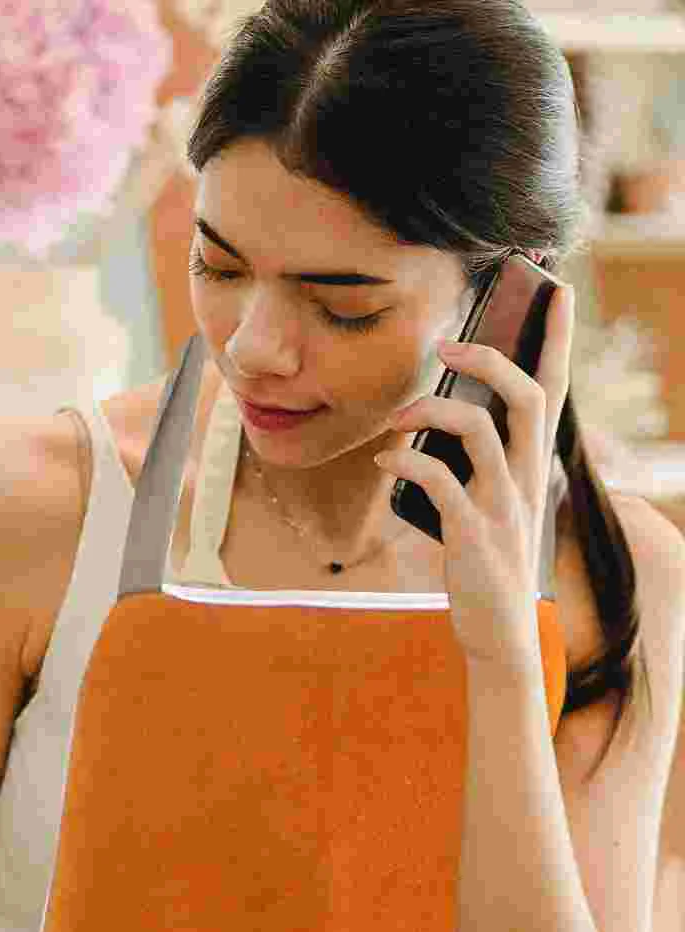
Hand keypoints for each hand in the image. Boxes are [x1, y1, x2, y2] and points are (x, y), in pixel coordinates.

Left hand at [373, 276, 575, 679]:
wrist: (498, 631)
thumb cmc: (485, 563)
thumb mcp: (489, 506)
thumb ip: (473, 466)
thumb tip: (429, 428)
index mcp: (533, 466)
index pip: (553, 390)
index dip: (556, 339)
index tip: (555, 290)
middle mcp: (526, 479)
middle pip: (526, 397)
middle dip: (490, 360)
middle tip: (447, 348)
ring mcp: (503, 506)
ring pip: (481, 431)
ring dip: (433, 413)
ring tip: (397, 419)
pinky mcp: (472, 533)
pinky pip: (441, 481)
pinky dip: (408, 462)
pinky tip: (386, 462)